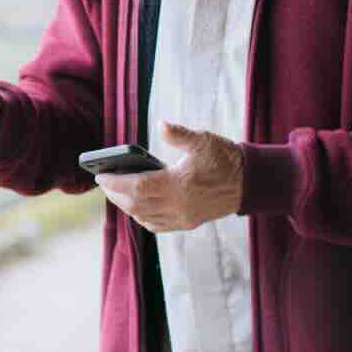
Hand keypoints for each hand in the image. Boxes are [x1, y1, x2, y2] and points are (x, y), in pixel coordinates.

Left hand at [97, 122, 243, 232]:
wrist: (251, 182)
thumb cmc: (225, 159)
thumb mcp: (203, 140)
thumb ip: (179, 134)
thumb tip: (161, 125)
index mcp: (178, 185)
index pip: (137, 187)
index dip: (115, 182)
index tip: (100, 175)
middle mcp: (178, 205)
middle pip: (136, 205)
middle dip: (116, 194)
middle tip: (104, 183)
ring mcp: (183, 217)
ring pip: (144, 217)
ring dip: (127, 206)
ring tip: (116, 192)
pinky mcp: (189, 223)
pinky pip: (158, 226)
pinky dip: (142, 218)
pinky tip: (137, 208)